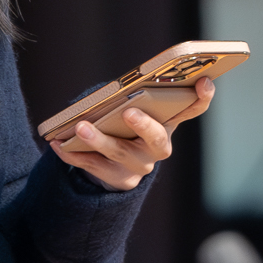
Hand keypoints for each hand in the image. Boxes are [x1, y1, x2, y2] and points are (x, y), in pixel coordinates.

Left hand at [51, 79, 212, 191]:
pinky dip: (72, 155)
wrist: (114, 165)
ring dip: (98, 140)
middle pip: (157, 139)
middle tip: (129, 112)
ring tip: (79, 128)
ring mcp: (140, 167)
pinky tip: (57, 144)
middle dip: (144, 126)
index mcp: (168, 123)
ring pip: (119, 154)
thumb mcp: (133, 110)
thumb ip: (132, 98)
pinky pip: (93, 167)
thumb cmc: (123, 125)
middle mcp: (159, 147)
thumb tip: (111, 90)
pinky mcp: (119, 181)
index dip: (202, 97)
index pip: (193, 109)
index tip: (205, 81)